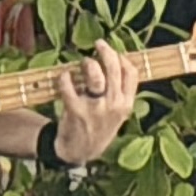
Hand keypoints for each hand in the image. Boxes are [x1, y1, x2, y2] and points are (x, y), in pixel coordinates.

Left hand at [48, 40, 142, 164]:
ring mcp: (95, 108)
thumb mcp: (118, 114)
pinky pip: (69, 87)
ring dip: (88, 64)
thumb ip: (120, 93)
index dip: (122, 58)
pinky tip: (64, 75)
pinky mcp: (76, 110)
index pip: (131, 74)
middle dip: (106, 53)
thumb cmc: (99, 127)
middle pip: (113, 70)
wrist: (80, 151)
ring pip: (95, 76)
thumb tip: (117, 64)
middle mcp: (113, 104)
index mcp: (126, 104)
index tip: (114, 52)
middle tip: (98, 44)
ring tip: (83, 62)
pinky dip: (65, 77)